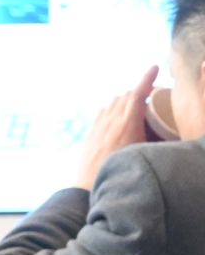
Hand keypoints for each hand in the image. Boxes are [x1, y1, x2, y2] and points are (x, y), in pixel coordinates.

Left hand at [75, 65, 158, 190]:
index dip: (147, 78)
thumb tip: (164, 130)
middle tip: (152, 97)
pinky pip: (103, 112)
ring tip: (137, 109)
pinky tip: (118, 118)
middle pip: (126, 96)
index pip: (137, 94)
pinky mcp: (91, 132)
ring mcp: (99, 125)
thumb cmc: (121, 172)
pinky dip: (113, 110)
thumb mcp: (143, 154)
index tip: (154, 67)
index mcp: (127, 123)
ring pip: (114, 103)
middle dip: (139, 93)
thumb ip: (154, 138)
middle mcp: (111, 120)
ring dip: (126, 101)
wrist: (89, 187)